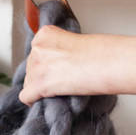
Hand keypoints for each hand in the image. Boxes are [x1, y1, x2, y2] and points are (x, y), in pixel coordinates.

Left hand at [19, 26, 135, 104]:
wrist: (108, 62)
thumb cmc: (102, 54)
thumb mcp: (77, 42)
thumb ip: (62, 49)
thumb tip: (58, 63)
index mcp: (46, 33)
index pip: (36, 51)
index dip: (47, 62)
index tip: (58, 68)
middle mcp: (38, 47)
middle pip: (30, 67)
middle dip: (43, 75)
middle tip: (62, 80)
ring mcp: (37, 65)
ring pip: (28, 82)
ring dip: (41, 88)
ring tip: (61, 88)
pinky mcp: (40, 84)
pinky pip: (26, 97)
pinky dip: (34, 100)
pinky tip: (45, 100)